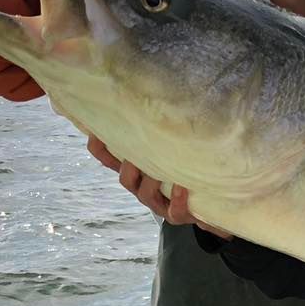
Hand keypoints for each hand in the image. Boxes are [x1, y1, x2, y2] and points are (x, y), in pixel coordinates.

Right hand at [85, 135, 231, 238]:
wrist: (208, 203)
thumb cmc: (185, 167)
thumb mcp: (169, 147)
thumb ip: (160, 129)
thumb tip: (157, 90)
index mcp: (137, 170)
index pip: (109, 160)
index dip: (100, 148)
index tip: (95, 132)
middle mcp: (143, 186)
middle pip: (125, 180)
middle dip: (128, 167)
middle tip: (134, 154)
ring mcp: (159, 203)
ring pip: (145, 195)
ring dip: (151, 182)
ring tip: (162, 171)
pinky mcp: (178, 215)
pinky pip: (174, 212)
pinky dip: (177, 201)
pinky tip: (182, 188)